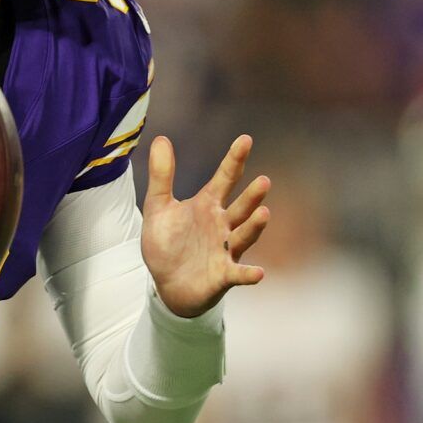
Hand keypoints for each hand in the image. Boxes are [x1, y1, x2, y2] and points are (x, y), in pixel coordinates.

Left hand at [141, 134, 269, 317]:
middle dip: (252, 196)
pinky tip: (259, 273)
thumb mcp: (158, 207)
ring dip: (254, 226)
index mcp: (208, 205)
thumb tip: (161, 138)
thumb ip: (162, 175)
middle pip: (240, 207)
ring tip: (264, 213)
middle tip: (264, 180)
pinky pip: (238, 274)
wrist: (167, 284)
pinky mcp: (223, 275)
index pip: (225, 178)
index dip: (235, 160)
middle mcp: (223, 225)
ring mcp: (226, 250)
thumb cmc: (168, 243)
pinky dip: (249, 274)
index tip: (245, 140)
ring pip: (243, 236)